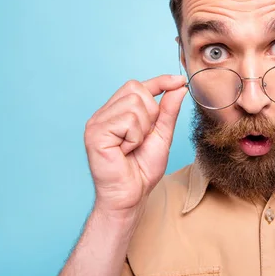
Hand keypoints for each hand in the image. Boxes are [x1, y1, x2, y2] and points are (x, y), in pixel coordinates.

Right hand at [84, 75, 187, 217]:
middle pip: (136, 90)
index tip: (179, 81)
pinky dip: (134, 137)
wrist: (130, 195)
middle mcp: (104, 113)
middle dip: (151, 114)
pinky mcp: (95, 133)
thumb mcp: (162, 135)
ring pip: (134, 105)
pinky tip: (125, 151)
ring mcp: (97, 122)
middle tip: (142, 137)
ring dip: (142, 129)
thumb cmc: (142, 169)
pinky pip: (127, 121)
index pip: (137, 86)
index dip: (159, 81)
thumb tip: (178, 87)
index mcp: (117, 112)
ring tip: (132, 146)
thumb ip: (168, 111)